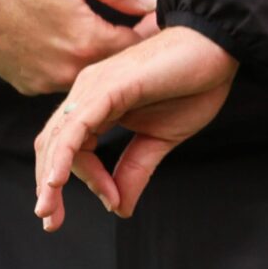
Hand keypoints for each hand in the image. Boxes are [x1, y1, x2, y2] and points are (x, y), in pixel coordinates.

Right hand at [0, 0, 157, 96]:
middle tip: (133, 19)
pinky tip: (69, 37)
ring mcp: (42, 82)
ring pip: (88, 72)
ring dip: (99, 55)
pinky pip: (61, 76)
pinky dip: (71, 60)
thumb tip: (155, 2)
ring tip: (104, 27)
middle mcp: (65, 72)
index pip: (138, 46)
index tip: (153, 14)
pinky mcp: (24, 84)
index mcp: (84, 42)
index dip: (149, 28)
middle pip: (115, 65)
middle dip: (128, 44)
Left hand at [33, 22, 237, 230]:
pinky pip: (75, 127)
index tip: (113, 201)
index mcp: (98, 104)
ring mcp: (94, 88)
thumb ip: (136, 169)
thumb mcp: (161, 138)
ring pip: (57, 139)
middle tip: (51, 222)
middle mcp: (88, 94)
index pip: (72, 149)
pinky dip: (63, 155)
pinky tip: (57, 180)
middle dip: (49, 187)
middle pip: (52, 146)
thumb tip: (120, 208)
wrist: (218, 47)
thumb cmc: (194, 84)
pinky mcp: (106, 87)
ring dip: (49, 178)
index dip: (86, 181)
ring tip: (49, 209)